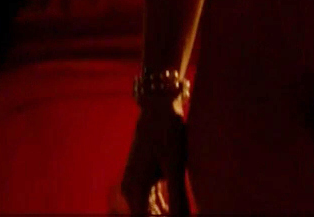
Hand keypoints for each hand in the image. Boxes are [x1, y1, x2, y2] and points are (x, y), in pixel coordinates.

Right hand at [119, 100, 189, 214]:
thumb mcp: (175, 166)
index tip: (177, 216)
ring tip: (181, 211)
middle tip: (183, 213)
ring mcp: (134, 183)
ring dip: (165, 212)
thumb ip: (178, 198)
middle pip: (146, 216)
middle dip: (164, 216)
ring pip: (149, 210)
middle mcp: (130, 189)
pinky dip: (163, 206)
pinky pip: (151, 200)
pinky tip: (177, 208)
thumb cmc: (167, 133)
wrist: (158, 107)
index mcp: (135, 189)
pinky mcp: (142, 178)